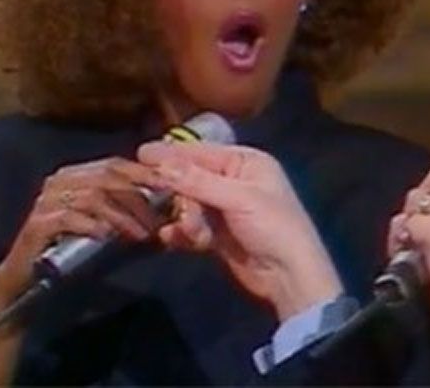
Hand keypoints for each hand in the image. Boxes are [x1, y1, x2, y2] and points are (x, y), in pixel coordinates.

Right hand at [0, 157, 163, 298]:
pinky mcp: (37, 224)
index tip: (170, 189)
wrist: (27, 283)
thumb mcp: (108, 230)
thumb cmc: (71, 254)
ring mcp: (46, 201)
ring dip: (122, 216)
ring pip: (93, 196)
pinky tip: (108, 237)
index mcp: (76, 176)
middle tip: (157, 222)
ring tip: (140, 235)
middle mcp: (60, 181)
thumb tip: (168, 214)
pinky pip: (70, 217)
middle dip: (138, 199)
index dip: (145, 174)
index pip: (116, 164)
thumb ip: (132, 218)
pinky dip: (94, 225)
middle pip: (108, 177)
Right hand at [138, 141, 341, 319]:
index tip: (140, 154)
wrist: (289, 277)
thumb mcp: (237, 199)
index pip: (202, 152)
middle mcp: (235, 180)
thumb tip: (159, 162)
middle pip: (191, 178)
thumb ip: (197, 181)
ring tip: (192, 233)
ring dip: (185, 219)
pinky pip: (191, 227)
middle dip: (181, 195)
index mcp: (247, 162)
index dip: (172, 154)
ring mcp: (226, 209)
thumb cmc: (272, 227)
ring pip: (188, 205)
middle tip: (164, 204)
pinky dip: (183, 234)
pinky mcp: (218, 235)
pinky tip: (173, 240)